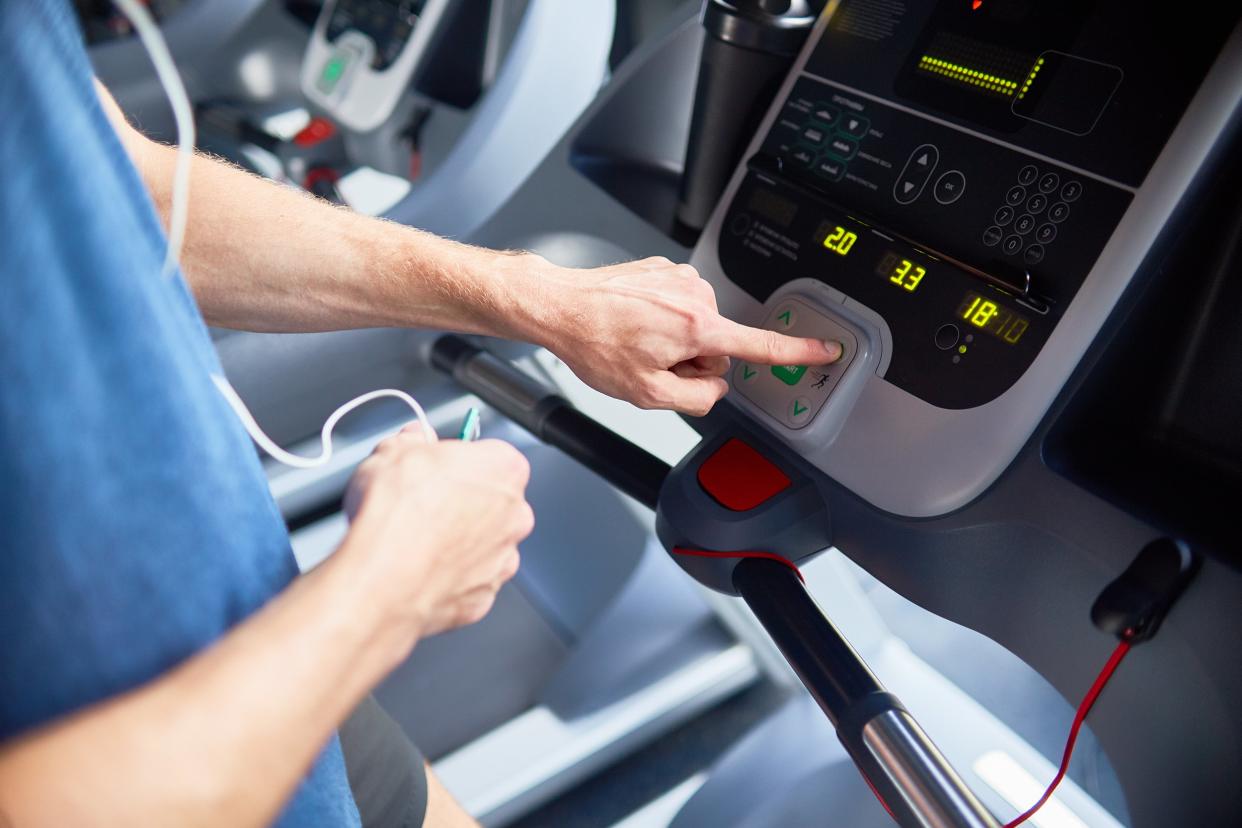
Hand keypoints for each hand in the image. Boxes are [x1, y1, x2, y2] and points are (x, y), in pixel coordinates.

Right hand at [339, 426, 533, 646]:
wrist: (382, 579)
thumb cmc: (394, 515)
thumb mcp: (391, 452)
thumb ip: (411, 440)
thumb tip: (413, 439)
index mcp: (504, 468)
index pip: (490, 454)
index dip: (458, 460)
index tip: (435, 465)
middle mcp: (514, 515)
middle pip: (491, 500)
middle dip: (461, 501)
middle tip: (421, 503)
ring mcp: (503, 559)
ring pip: (483, 543)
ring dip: (457, 541)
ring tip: (415, 540)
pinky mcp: (485, 597)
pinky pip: (470, 580)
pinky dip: (449, 576)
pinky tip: (419, 569)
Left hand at [531, 256, 841, 415]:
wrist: (561, 306)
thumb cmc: (595, 344)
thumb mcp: (648, 394)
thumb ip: (696, 400)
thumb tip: (714, 390)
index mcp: (697, 327)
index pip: (759, 345)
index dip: (797, 352)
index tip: (827, 349)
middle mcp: (695, 296)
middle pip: (719, 345)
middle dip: (692, 360)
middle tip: (651, 361)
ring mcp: (680, 279)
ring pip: (698, 327)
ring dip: (674, 341)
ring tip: (636, 340)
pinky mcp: (665, 269)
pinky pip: (679, 306)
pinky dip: (662, 320)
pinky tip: (633, 323)